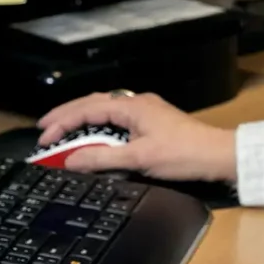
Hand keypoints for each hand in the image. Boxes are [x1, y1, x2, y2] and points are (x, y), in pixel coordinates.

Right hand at [36, 92, 236, 182]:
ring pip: (104, 109)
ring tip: (61, 130)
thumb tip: (70, 160)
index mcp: (132, 106)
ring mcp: (145, 111)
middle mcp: (136, 103)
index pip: (87, 109)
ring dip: (81, 119)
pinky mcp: (152, 122)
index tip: (43, 137)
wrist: (219, 155)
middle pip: (92, 103)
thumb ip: (102, 159)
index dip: (62, 122)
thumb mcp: (139, 159)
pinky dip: (98, 125)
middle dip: (66, 115)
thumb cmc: (183, 155)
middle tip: (43, 129)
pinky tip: (92, 135)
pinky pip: (116, 118)